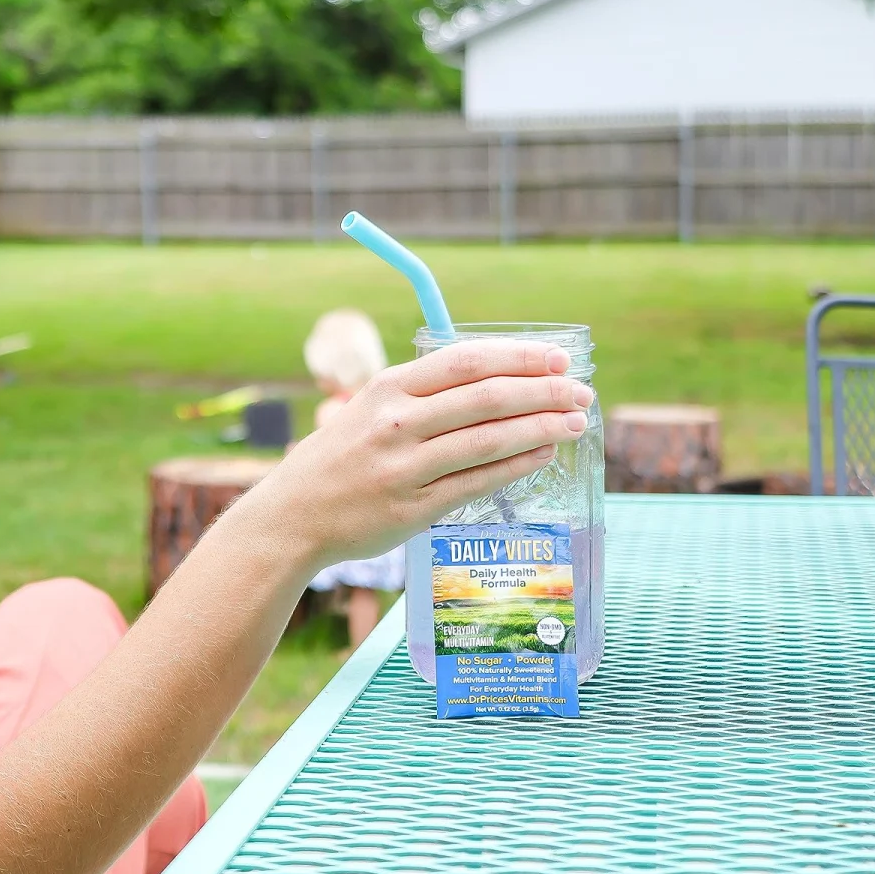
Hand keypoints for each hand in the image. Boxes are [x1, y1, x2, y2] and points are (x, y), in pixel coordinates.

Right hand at [222, 340, 590, 580]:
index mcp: (388, 389)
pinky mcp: (414, 509)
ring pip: (487, 440)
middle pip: (486, 398)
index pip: (467, 361)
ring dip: (539, 428)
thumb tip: (494, 378)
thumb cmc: (338, 457)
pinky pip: (476, 483)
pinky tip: (542, 455)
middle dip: (543, 392)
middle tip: (581, 392)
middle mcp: (397, 423)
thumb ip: (422, 394)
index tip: (558, 358)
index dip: (519, 357)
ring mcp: (406, 468)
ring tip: (574, 423)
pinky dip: (515, 467)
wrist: (293, 515)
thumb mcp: (369, 407)